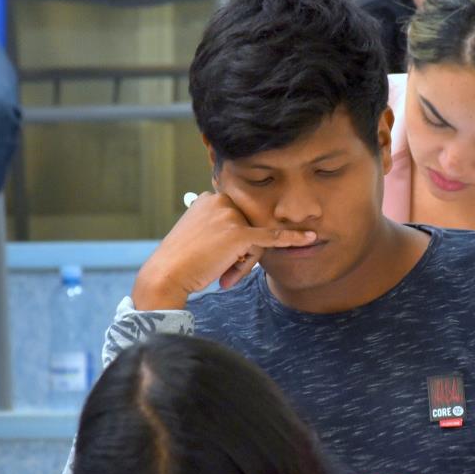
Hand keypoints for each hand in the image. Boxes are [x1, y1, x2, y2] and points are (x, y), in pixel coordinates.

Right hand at [132, 192, 315, 309]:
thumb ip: (220, 228)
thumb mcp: (199, 235)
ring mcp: (230, 216)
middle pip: (249, 228)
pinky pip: (271, 237)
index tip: (214, 257)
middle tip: (220, 270)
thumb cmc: (183, 261)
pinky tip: (308, 238)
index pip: (238, 220)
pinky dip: (290, 239)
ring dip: (242, 263)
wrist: (167, 275)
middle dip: (241, 254)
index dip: (233, 244)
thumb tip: (246, 236)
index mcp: (209, 198)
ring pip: (255, 241)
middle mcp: (220, 200)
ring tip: (221, 273)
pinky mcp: (239, 234)